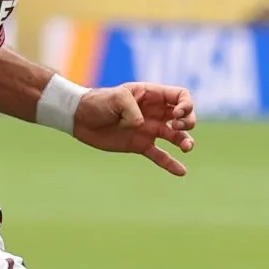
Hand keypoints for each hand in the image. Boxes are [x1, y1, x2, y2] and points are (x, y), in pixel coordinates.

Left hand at [73, 81, 197, 176]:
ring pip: (176, 136)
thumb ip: (132, 109)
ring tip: (186, 148)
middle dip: (188, 122)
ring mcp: (149, 130)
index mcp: (152, 95)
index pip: (180, 96)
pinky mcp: (140, 145)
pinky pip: (160, 155)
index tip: (177, 114)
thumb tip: (142, 125)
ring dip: (186, 141)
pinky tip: (181, 172)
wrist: (80, 118)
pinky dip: (171, 163)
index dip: (186, 105)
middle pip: (184, 116)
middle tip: (177, 128)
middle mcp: (155, 112)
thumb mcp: (116, 97)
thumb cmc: (98, 102)